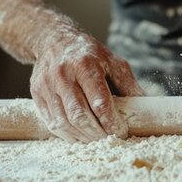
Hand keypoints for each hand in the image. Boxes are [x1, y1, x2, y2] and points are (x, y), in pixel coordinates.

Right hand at [30, 31, 144, 141]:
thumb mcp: (113, 61)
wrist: (53, 40)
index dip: (111, 122)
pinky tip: (80, 136)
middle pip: (79, 116)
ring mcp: (47, 85)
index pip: (99, 102)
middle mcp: (63, 75)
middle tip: (110, 141)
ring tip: (96, 141)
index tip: (121, 131)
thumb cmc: (88, 53)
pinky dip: (68, 134)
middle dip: (97, 134)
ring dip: (82, 138)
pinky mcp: (36, 94)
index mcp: (85, 65)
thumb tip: (145, 107)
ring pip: (63, 122)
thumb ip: (128, 84)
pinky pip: (52, 123)